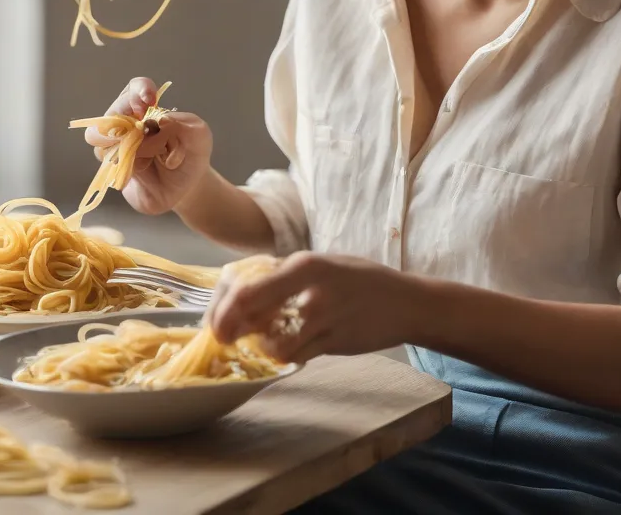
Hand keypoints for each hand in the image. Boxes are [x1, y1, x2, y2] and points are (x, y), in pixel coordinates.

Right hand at [83, 77, 212, 215]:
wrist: (188, 188)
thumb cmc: (191, 155)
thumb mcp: (199, 136)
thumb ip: (182, 125)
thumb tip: (157, 122)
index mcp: (147, 109)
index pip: (134, 89)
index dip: (139, 90)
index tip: (151, 100)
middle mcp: (128, 124)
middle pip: (110, 114)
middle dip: (124, 122)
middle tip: (144, 133)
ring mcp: (118, 146)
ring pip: (100, 138)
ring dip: (124, 145)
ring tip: (150, 155)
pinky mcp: (114, 168)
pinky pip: (108, 162)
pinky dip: (126, 164)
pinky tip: (144, 169)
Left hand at [207, 252, 415, 362]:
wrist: (405, 301)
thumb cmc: (358, 279)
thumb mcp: (320, 263)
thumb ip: (286, 275)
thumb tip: (243, 291)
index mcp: (303, 263)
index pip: (246, 287)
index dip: (222, 307)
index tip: (215, 320)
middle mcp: (310, 290)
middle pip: (251, 313)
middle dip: (230, 329)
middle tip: (223, 337)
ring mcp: (323, 319)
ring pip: (272, 343)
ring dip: (262, 346)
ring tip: (266, 340)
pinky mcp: (333, 343)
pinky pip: (296, 357)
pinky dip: (286, 356)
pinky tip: (290, 348)